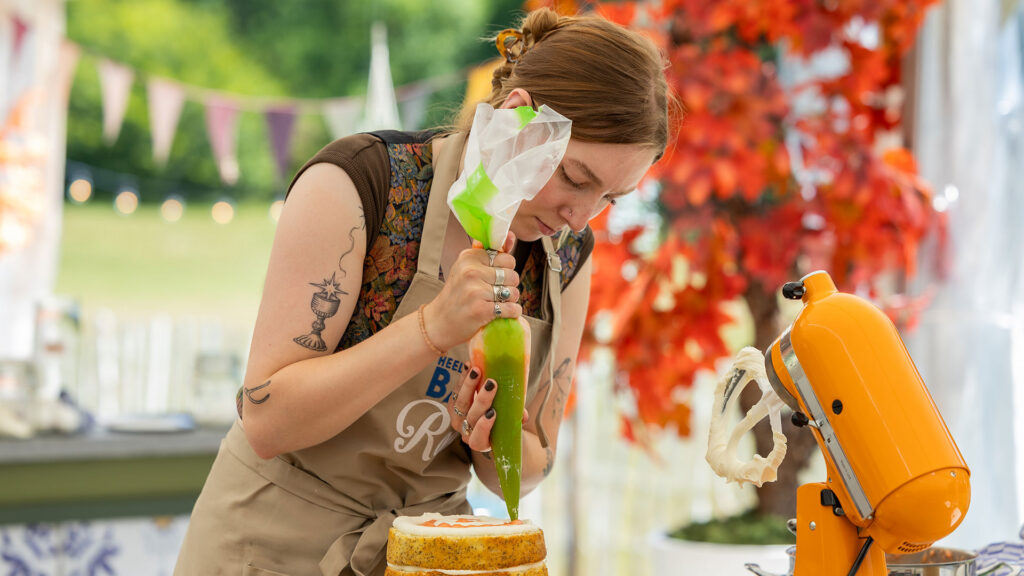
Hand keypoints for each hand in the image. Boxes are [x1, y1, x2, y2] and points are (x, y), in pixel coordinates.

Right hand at [423, 232, 520, 349]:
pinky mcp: (481, 310)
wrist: (438, 323)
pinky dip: (512, 312)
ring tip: (496, 303)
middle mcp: (471, 271)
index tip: (496, 277)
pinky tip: (501, 313)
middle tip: (496, 292)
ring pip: (513, 292)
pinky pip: (511, 308)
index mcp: (469, 257)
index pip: (506, 258)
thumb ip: (487, 253)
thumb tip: (511, 236)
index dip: (506, 269)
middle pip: (512, 275)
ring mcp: (475, 291)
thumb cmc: (456, 294)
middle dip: (509, 285)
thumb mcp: (465, 269)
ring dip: (511, 300)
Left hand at [448, 365, 528, 452]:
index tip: (492, 413)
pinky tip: (469, 366)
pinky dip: (463, 377)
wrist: (483, 419)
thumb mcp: (508, 424)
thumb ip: (514, 420)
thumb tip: (523, 415)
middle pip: (471, 416)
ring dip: (469, 385)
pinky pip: (455, 390)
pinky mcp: (452, 404)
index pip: (478, 439)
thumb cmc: (499, 424)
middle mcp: (466, 431)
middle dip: (481, 400)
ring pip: (461, 402)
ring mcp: (457, 418)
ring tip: (477, 371)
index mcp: (480, 441)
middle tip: (491, 385)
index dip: (483, 427)